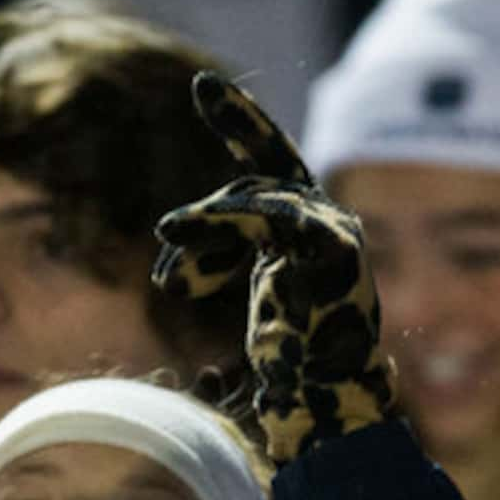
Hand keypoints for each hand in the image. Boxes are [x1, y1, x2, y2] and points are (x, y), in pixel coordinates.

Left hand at [152, 73, 395, 463]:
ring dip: (204, 230)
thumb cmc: (290, 374)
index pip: (272, 167)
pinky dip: (220, 226)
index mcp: (311, 236)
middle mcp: (330, 226)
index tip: (203, 86)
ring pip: (256, 198)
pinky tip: (177, 244)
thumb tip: (171, 242)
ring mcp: (335, 234)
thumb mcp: (248, 307)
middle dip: (205, 216)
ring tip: (167, 273)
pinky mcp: (332, 250)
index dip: (241, 122)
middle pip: (257, 182)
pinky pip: (268, 215)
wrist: (325, 412)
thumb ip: (227, 263)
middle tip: (164, 235)